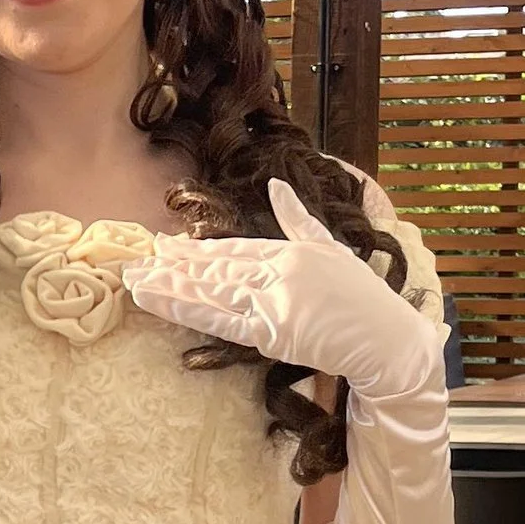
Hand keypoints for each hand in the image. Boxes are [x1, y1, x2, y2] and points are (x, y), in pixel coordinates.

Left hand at [122, 178, 444, 405]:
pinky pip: (221, 320)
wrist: (388, 338)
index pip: (233, 250)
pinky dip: (189, 311)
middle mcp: (279, 270)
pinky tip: (162, 304)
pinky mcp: (272, 331)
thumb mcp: (332, 247)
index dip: (196, 250)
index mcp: (291, 250)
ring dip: (170, 287)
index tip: (165, 246)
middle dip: (173, 267)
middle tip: (136, 264)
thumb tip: (276, 184)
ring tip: (137, 283)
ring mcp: (275, 300)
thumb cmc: (364, 298)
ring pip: (211, 291)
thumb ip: (299, 218)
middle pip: (215, 269)